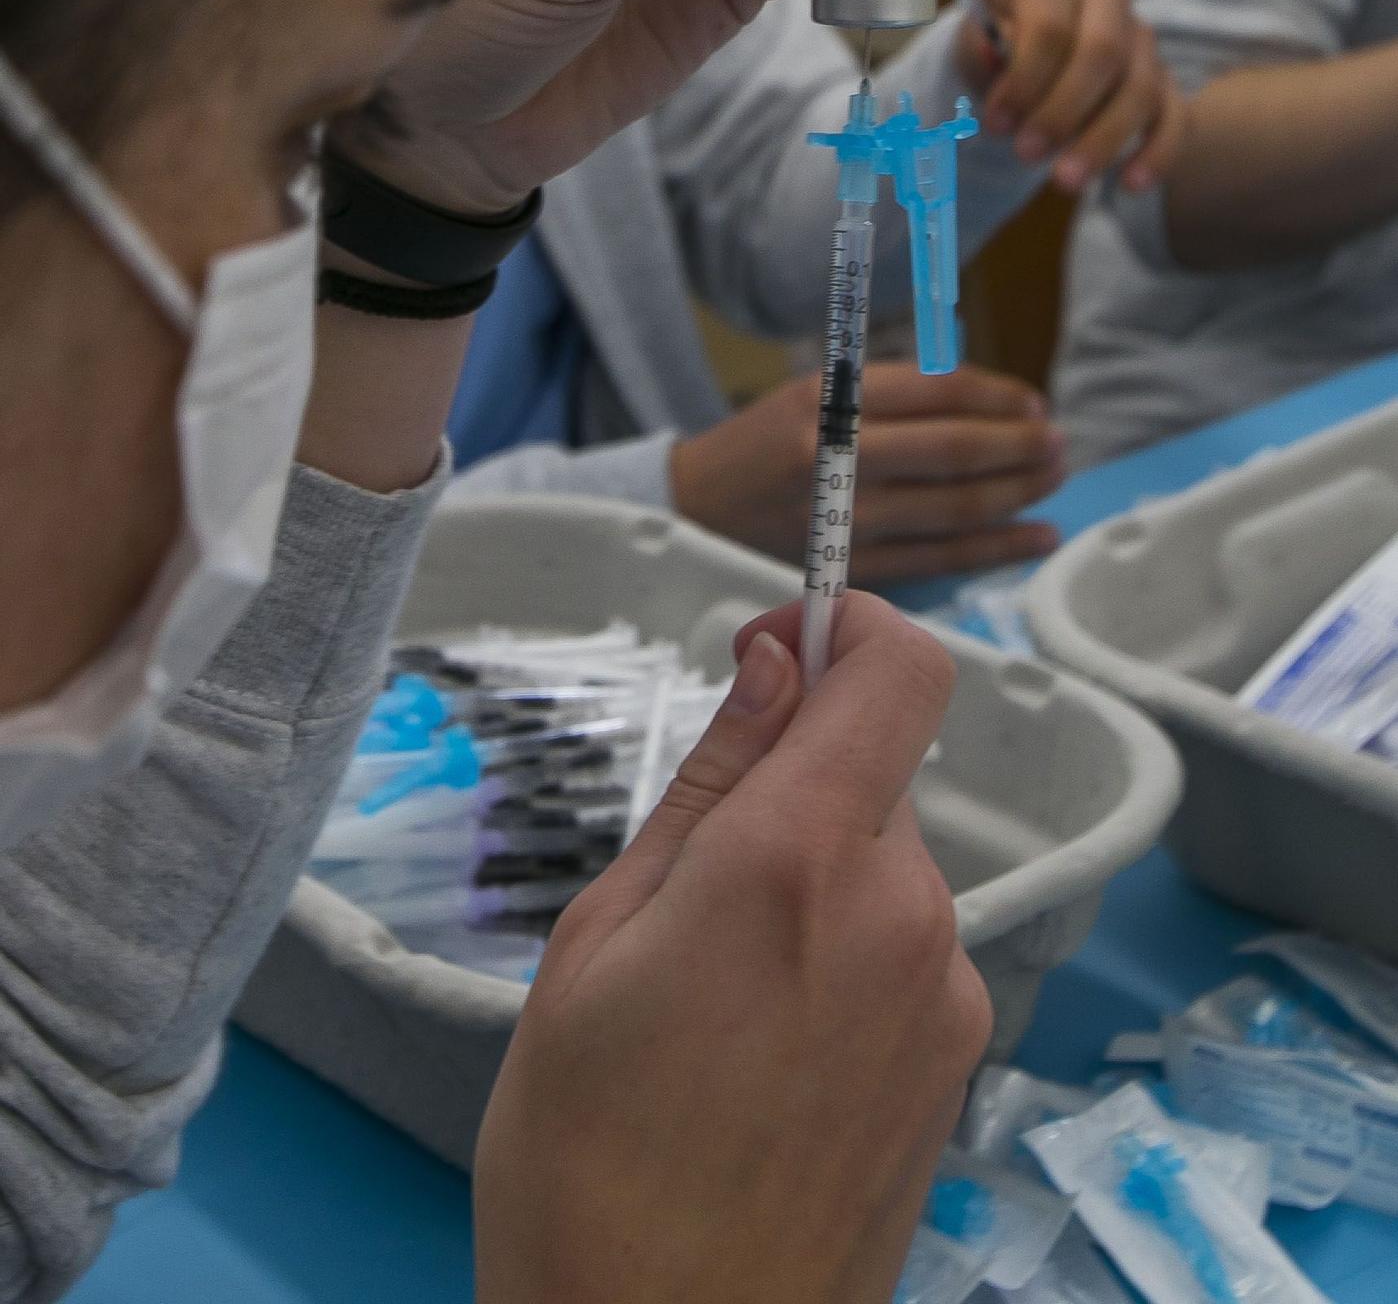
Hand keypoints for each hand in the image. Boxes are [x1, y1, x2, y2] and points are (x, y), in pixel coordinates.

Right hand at [474, 593, 990, 1303]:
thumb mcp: (599, 943)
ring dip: (818, 873)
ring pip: (889, 860)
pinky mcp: (963, 1060)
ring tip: (714, 991)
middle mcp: (908, 913)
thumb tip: (776, 659)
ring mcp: (950, 995)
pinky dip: (846, 948)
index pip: (902, 668)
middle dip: (798, 783)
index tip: (774, 646)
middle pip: (880, 769)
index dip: (846, 625)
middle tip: (690, 886)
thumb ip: (711, 783)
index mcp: (803, 863)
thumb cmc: (586, 1159)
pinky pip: (908, 945)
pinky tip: (765, 1047)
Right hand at [672, 361, 1062, 582]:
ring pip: (954, 509)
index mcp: (827, 402)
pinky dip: (995, 549)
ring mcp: (843, 520)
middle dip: (1019, 446)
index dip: (996, 398)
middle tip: (1059, 443)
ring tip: (1054, 480)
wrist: (695, 506)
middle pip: (953, 453)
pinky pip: (938, 560)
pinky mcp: (848, 567)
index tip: (1034, 402)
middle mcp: (835, 458)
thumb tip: (989, 403)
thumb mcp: (813, 393)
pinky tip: (1033, 537)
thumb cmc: (766, 443)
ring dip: (1018, 494)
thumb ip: (891, 397)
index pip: (934, 394)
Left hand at [955, 0, 1184, 195]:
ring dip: (1103, 140)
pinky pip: (1176, 116)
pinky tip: (1131, 185)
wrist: (1026, 57)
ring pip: (1140, 89)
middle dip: (1063, 111)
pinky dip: (1158, 153)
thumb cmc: (997, 46)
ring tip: (1065, 182)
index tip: (997, 124)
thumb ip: (980, 46)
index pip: (1051, 25)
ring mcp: (1141, 39)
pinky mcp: (1164, 81)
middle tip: (1025, 155)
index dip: (1025, 79)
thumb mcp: (974, 41)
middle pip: (1102, 53)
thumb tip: (993, 53)